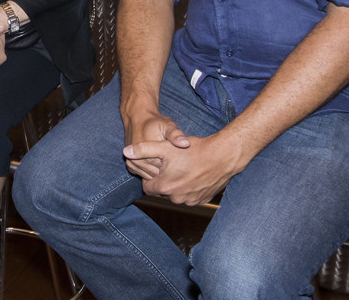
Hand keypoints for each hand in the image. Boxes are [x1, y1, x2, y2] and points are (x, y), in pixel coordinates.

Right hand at [121, 109, 189, 178]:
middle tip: (176, 163)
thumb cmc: (154, 122)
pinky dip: (152, 172)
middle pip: (158, 177)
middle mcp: (138, 162)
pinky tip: (158, 164)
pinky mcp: (131, 165)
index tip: (181, 161)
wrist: (137, 118)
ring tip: (168, 163)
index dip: (176, 169)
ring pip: (150, 177)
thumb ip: (176, 135)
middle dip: (167, 172)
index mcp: (148, 155)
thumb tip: (185, 143)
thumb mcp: (167, 126)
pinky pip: (144, 175)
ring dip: (159, 173)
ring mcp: (132, 164)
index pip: (165, 173)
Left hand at [126, 133, 244, 205]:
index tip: (158, 166)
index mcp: (164, 187)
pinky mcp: (202, 200)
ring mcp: (190, 201)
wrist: (222, 157)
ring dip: (177, 184)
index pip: (147, 187)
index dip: (150, 175)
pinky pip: (190, 196)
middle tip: (172, 165)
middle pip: (162, 190)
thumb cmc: (193, 151)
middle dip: (164, 179)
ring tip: (183, 168)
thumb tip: (125, 152)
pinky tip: (194, 174)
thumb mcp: (165, 147)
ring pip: (176, 193)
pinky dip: (189, 187)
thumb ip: (143, 150)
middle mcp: (176, 198)